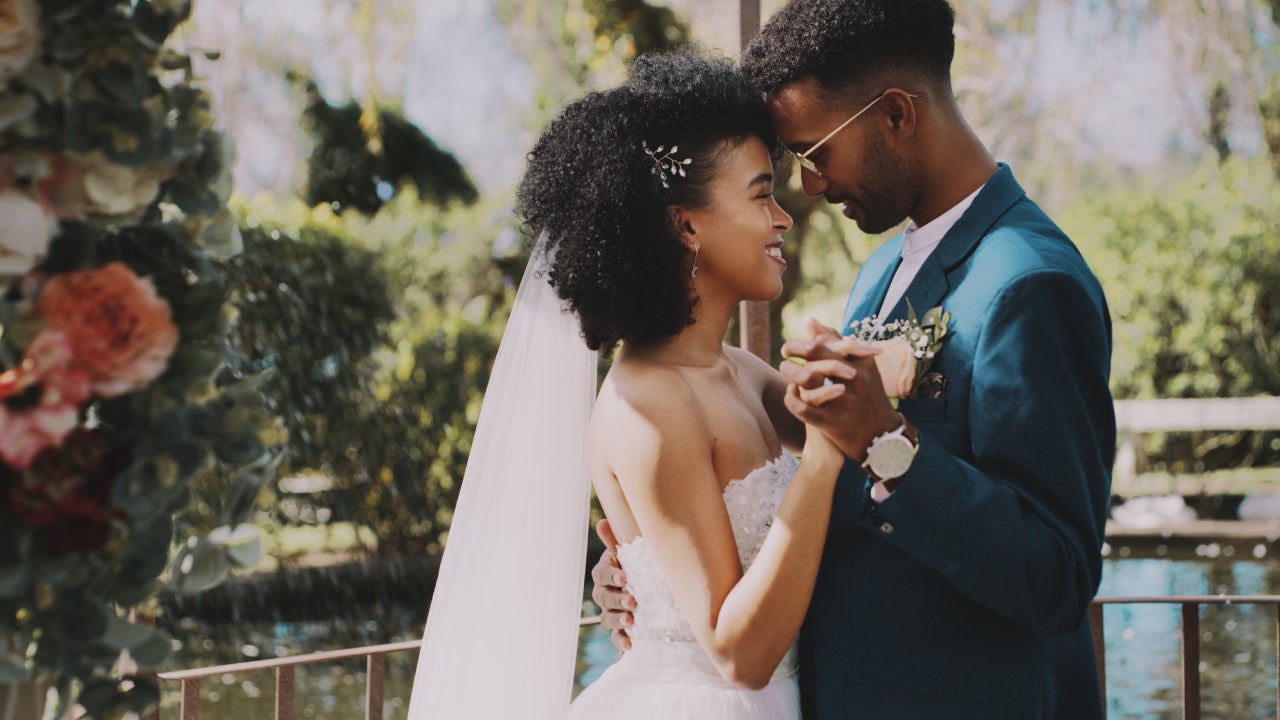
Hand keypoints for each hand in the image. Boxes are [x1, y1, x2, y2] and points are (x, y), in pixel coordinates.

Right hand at [590, 518, 635, 652]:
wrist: (663, 599)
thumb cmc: (644, 569)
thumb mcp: (636, 555)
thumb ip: (618, 541)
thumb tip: (601, 522)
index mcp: (608, 574)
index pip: (601, 574)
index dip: (610, 575)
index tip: (624, 577)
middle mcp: (606, 594)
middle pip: (603, 597)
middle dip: (617, 599)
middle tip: (633, 601)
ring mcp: (613, 614)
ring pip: (607, 617)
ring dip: (618, 619)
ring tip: (631, 621)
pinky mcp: (622, 633)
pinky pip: (616, 639)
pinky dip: (621, 642)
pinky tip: (629, 646)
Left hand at [780, 321, 901, 461]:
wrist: (881, 436)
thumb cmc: (866, 394)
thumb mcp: (860, 366)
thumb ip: (834, 341)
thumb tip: (807, 319)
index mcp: (861, 362)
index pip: (826, 343)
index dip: (802, 342)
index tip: (790, 347)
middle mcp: (854, 379)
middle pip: (817, 355)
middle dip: (794, 349)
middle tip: (784, 352)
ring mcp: (843, 401)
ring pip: (808, 379)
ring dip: (790, 372)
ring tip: (784, 369)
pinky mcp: (832, 423)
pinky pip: (802, 408)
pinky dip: (791, 399)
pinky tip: (790, 393)